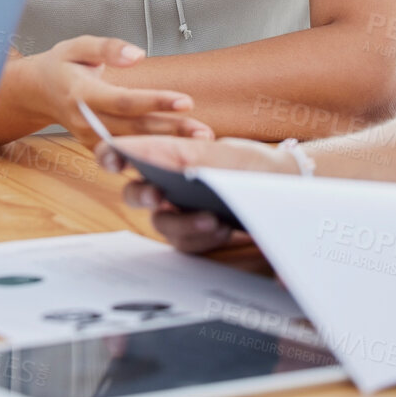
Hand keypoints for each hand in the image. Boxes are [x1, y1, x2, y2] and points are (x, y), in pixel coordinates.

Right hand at [8, 35, 210, 145]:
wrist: (37, 92)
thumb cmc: (61, 65)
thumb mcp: (77, 45)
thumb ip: (107, 47)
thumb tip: (137, 55)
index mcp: (81, 93)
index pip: (124, 101)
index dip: (155, 102)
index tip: (185, 101)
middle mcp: (86, 121)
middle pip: (135, 128)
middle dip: (171, 130)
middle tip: (204, 133)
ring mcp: (91, 138)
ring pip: (134, 142)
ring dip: (168, 143)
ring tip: (200, 141)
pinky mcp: (97, 147)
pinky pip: (127, 150)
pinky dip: (153, 150)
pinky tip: (179, 148)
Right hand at [98, 134, 290, 253]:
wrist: (284, 187)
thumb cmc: (248, 162)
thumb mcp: (220, 152)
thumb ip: (184, 154)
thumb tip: (149, 156)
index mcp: (165, 155)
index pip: (127, 153)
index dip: (111, 154)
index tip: (112, 159)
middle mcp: (166, 185)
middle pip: (136, 194)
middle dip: (143, 195)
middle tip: (159, 195)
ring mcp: (179, 212)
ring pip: (162, 224)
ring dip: (183, 223)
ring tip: (212, 218)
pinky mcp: (195, 236)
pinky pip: (186, 243)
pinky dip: (202, 237)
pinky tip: (223, 229)